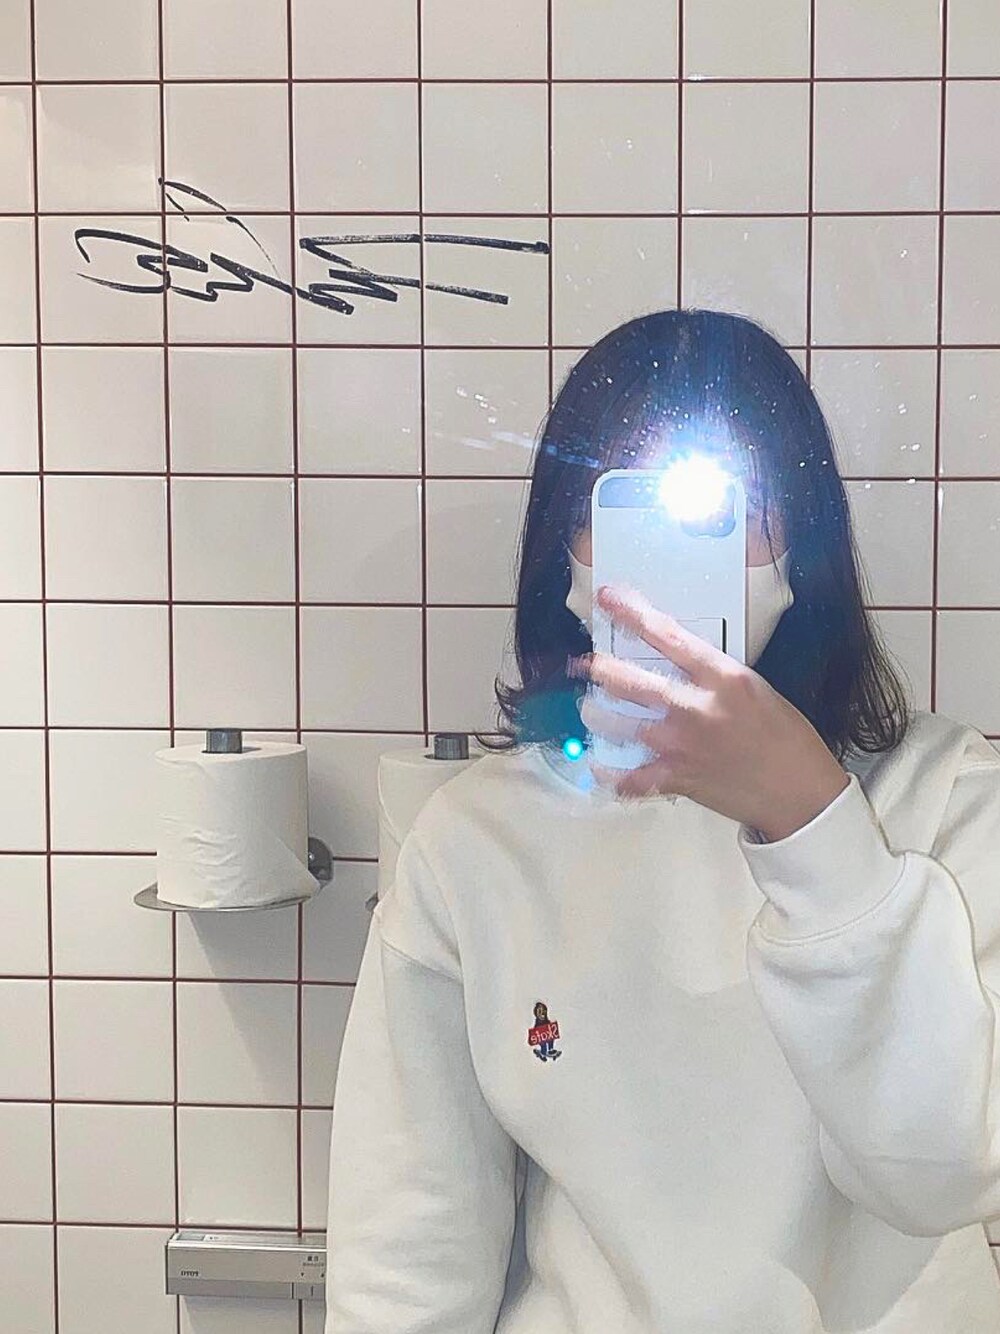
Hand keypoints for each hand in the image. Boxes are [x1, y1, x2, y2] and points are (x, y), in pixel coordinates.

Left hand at [566, 583, 849, 840]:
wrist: (800, 793)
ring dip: (598, 717)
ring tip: (590, 711)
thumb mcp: (754, 689)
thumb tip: (676, 663)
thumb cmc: (786, 737)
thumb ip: (713, 675)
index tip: (607, 597)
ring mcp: (681, 745)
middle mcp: (695, 707)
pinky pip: (629, 778)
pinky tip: (598, 766)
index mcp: (722, 677)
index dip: (631, 613)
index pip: (668, 635)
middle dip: (599, 668)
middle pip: (630, 680)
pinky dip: (610, 774)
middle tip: (583, 664)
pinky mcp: (676, 779)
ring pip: (620, 725)